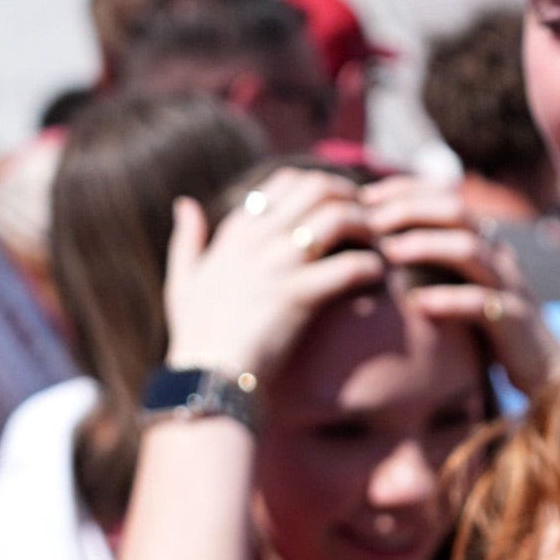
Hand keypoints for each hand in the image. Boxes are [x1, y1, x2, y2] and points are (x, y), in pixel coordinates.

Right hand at [159, 174, 381, 388]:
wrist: (207, 378)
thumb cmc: (197, 336)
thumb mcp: (182, 280)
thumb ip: (187, 238)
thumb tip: (185, 204)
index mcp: (236, 230)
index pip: (287, 181)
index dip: (321, 187)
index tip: (339, 206)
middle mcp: (257, 238)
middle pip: (318, 187)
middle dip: (351, 197)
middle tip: (368, 219)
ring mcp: (278, 265)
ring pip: (338, 217)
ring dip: (366, 226)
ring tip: (376, 245)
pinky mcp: (298, 296)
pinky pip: (348, 266)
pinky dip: (371, 266)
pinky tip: (376, 275)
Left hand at [355, 173, 540, 389]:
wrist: (545, 371)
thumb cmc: (492, 329)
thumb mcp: (463, 287)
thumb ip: (434, 264)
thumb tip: (379, 244)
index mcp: (484, 242)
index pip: (445, 196)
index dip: (406, 189)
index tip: (365, 195)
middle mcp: (498, 255)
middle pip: (457, 211)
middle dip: (411, 209)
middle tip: (371, 217)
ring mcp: (509, 286)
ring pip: (470, 250)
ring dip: (427, 245)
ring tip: (390, 251)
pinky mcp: (514, 321)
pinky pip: (482, 304)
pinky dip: (448, 300)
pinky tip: (417, 304)